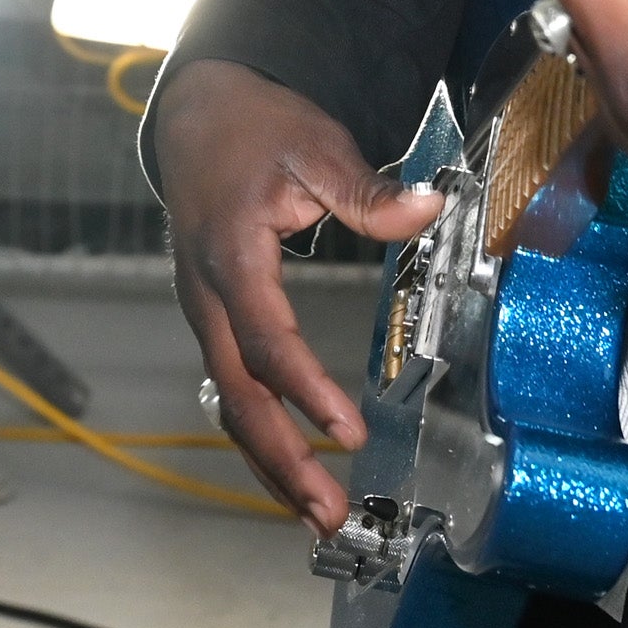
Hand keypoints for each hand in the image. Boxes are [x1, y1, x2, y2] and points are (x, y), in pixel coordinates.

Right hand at [154, 57, 442, 531]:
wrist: (200, 114)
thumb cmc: (255, 129)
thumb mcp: (314, 144)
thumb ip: (367, 188)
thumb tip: (427, 207)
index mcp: (230, 256)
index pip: (266, 339)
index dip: (307, 389)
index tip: (349, 430)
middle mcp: (208, 295)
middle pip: (238, 395)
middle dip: (282, 460)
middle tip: (328, 511)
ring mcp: (205, 311)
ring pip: (230, 402)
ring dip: (269, 463)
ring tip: (315, 513)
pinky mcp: (214, 319)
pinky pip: (232, 387)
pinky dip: (260, 435)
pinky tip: (292, 470)